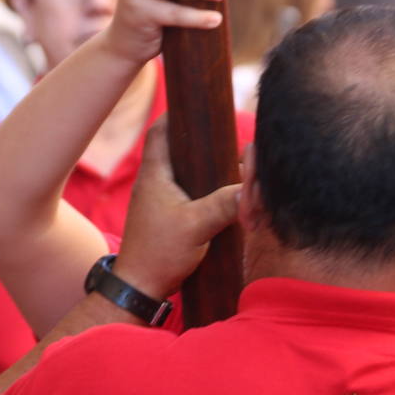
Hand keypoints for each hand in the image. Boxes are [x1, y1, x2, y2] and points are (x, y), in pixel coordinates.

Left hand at [115, 116, 240, 298]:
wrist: (140, 288)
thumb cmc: (159, 253)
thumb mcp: (197, 226)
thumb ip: (225, 204)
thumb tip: (254, 188)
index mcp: (155, 174)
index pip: (161, 130)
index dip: (178, 113)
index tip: (199, 106)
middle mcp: (155, 183)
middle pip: (178, 149)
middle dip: (202, 142)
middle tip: (227, 137)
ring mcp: (160, 201)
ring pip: (186, 174)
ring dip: (206, 169)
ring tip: (233, 166)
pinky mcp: (167, 218)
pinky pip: (189, 194)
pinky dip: (205, 191)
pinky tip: (225, 196)